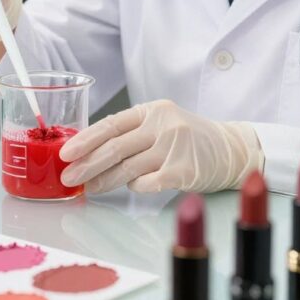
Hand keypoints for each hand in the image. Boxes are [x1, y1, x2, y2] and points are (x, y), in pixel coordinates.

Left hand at [59, 100, 263, 194]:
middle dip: (87, 164)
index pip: (111, 124)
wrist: (233, 149)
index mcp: (151, 111)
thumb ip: (132, 133)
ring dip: (104, 180)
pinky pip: (148, 182)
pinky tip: (129, 188)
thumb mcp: (160, 124)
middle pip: (115, 147)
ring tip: (89, 189)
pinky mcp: (184, 170)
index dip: (86, 140)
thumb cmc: (189, 139)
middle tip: (69, 178)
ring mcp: (174, 147)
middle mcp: (162, 125)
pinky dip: (135, 187)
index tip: (66, 153)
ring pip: (128, 168)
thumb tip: (90, 152)